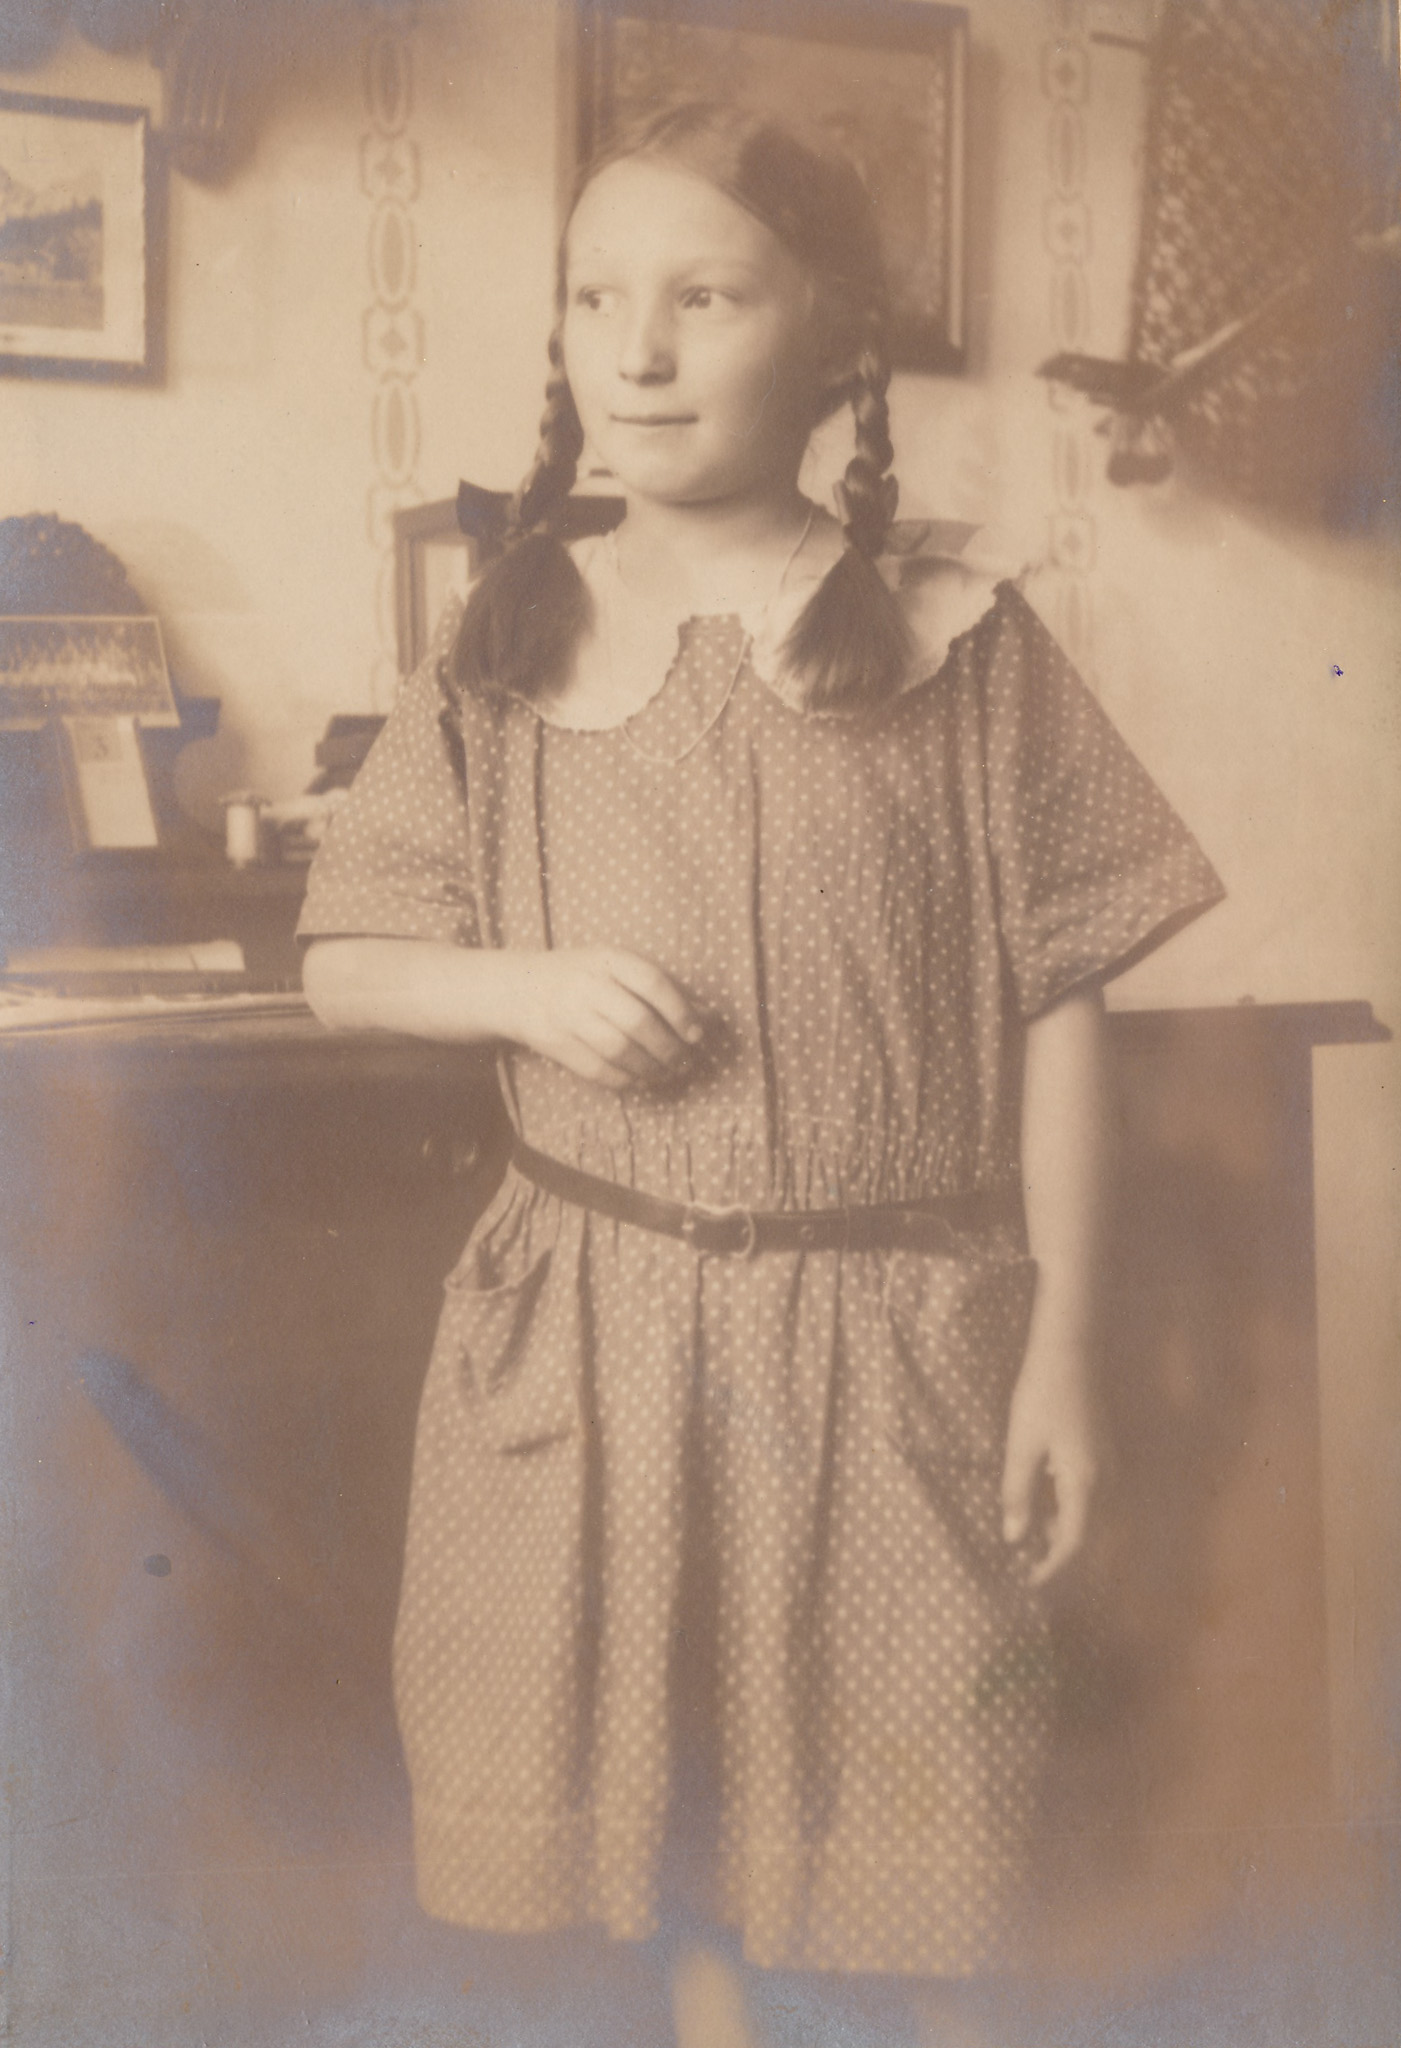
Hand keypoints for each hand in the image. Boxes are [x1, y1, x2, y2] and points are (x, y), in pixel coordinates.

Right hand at [505, 947, 706, 1091]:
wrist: (521, 988)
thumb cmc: (585, 976)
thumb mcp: (619, 967)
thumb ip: (663, 987)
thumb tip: (710, 1014)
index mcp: (608, 959)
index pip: (652, 982)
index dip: (680, 1011)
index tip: (696, 1034)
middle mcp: (586, 985)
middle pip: (637, 1021)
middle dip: (668, 1047)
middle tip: (684, 1060)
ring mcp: (568, 1016)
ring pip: (618, 1050)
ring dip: (650, 1067)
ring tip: (668, 1072)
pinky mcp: (556, 1045)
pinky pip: (598, 1070)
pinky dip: (626, 1079)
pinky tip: (641, 1078)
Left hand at [1000, 1344, 1103, 1587]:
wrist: (1070, 1354)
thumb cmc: (1040, 1398)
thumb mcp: (1022, 1447)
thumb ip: (1018, 1494)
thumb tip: (1014, 1538)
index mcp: (1084, 1484)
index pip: (1073, 1543)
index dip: (1052, 1568)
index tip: (1030, 1584)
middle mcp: (1106, 1482)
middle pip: (1088, 1536)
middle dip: (1060, 1556)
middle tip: (1029, 1567)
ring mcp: (1110, 1468)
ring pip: (1092, 1518)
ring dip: (1065, 1533)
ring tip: (1032, 1537)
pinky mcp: (1105, 1455)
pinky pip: (1093, 1499)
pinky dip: (1071, 1512)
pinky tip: (1046, 1504)